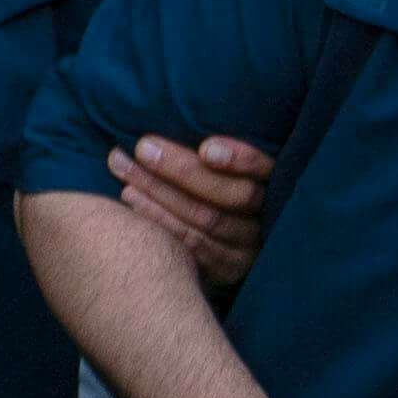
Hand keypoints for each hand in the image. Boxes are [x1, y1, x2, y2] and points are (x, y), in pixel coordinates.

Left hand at [116, 135, 280, 292]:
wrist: (206, 238)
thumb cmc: (203, 182)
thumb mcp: (216, 163)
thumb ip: (206, 149)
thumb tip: (167, 128)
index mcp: (271, 181)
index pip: (263, 168)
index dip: (239, 159)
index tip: (206, 148)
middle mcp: (267, 215)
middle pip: (233, 195)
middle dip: (183, 169)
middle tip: (143, 148)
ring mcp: (250, 247)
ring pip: (209, 219)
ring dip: (162, 194)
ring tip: (126, 173)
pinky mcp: (230, 269)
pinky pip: (194, 246)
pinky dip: (161, 222)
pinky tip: (132, 204)